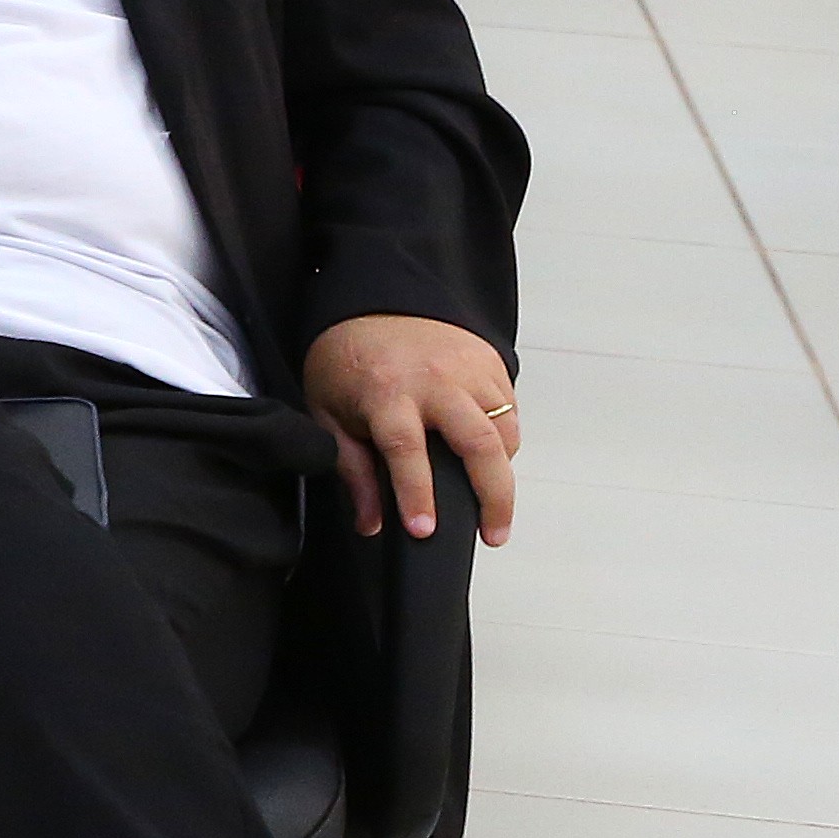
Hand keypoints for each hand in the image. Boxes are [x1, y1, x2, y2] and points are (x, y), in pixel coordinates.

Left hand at [305, 313, 520, 544]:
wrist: (372, 302)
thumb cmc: (344, 363)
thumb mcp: (328, 413)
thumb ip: (352, 470)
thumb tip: (371, 525)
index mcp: (387, 392)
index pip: (405, 451)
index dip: (416, 494)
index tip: (425, 531)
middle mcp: (435, 380)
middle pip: (478, 444)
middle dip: (494, 497)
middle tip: (493, 536)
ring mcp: (469, 369)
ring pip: (503, 431)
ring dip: (503, 472)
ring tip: (491, 503)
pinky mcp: (490, 361)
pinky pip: (510, 412)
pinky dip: (506, 442)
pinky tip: (491, 461)